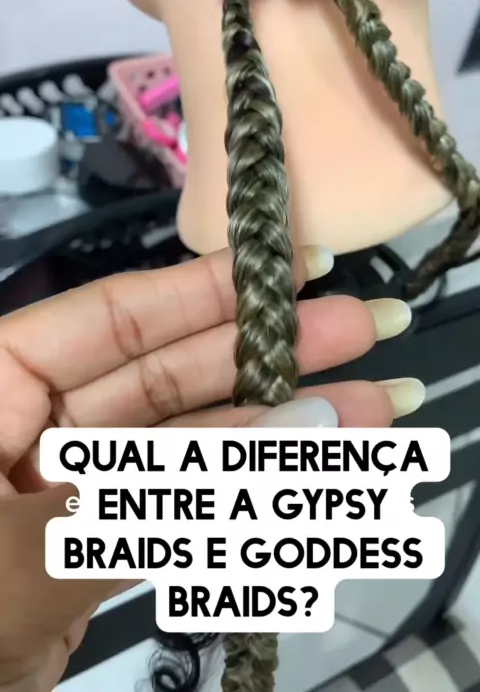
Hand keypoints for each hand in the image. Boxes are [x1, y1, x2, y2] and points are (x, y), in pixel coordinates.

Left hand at [0, 248, 418, 689]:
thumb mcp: (35, 552)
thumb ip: (166, 495)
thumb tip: (289, 432)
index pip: (109, 320)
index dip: (206, 289)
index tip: (288, 268)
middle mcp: (27, 428)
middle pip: (164, 378)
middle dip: (265, 358)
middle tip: (361, 332)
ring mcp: (66, 495)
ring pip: (183, 452)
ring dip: (277, 438)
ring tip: (370, 413)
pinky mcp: (90, 555)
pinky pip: (176, 515)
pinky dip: (242, 506)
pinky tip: (309, 483)